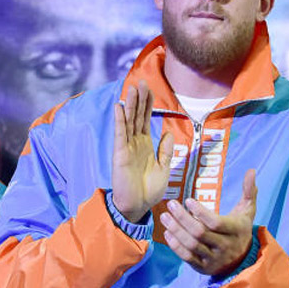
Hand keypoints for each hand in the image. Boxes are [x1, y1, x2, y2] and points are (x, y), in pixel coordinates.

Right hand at [112, 80, 173, 222]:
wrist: (137, 206)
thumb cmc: (149, 191)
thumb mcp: (164, 168)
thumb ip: (166, 150)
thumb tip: (169, 133)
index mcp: (146, 145)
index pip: (146, 120)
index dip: (148, 104)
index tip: (150, 89)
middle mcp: (135, 142)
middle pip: (137, 116)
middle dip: (140, 99)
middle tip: (141, 81)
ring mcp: (127, 146)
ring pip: (129, 120)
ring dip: (130, 104)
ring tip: (132, 87)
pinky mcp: (120, 153)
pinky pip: (120, 133)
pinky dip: (120, 119)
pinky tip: (119, 106)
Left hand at [160, 169, 257, 275]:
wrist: (242, 260)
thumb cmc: (240, 229)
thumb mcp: (247, 211)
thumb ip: (249, 191)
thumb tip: (251, 171)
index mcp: (236, 231)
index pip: (216, 223)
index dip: (201, 212)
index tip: (187, 200)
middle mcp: (225, 246)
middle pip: (199, 233)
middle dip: (182, 218)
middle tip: (170, 204)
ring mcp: (213, 258)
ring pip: (191, 245)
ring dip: (175, 230)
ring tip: (164, 216)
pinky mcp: (203, 267)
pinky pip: (187, 257)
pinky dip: (175, 245)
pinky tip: (167, 232)